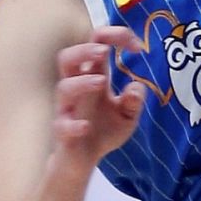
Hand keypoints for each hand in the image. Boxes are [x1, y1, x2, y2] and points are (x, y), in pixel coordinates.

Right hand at [52, 27, 146, 171]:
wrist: (82, 162)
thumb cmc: (103, 131)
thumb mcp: (127, 116)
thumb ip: (134, 100)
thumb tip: (136, 87)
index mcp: (93, 78)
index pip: (97, 45)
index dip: (116, 38)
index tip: (139, 47)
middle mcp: (77, 89)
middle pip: (67, 58)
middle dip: (83, 49)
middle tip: (104, 50)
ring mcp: (67, 110)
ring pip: (63, 88)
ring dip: (81, 82)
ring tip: (102, 82)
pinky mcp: (63, 133)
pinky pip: (61, 126)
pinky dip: (72, 125)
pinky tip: (85, 127)